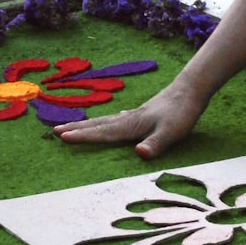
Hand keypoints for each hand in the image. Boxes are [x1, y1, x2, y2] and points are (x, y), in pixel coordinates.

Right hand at [53, 80, 209, 158]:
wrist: (191, 89)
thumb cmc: (182, 113)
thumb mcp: (171, 132)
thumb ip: (155, 144)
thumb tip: (139, 155)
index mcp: (130, 125)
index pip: (102, 133)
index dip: (82, 137)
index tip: (61, 137)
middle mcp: (128, 119)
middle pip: (97, 125)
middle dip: (76, 129)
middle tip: (54, 131)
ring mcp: (133, 115)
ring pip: (104, 121)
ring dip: (87, 125)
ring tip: (71, 127)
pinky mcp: (141, 114)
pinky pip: (116, 120)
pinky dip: (105, 122)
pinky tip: (110, 123)